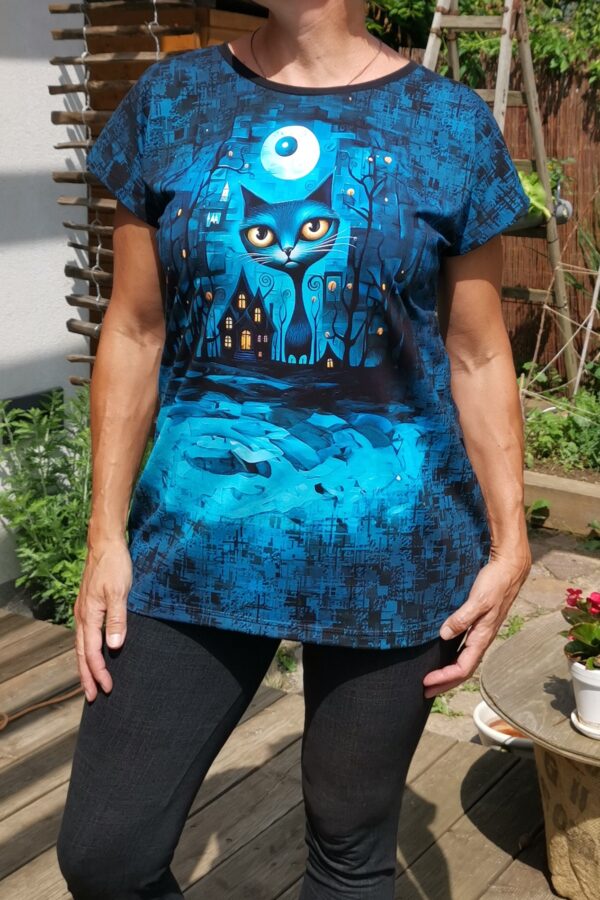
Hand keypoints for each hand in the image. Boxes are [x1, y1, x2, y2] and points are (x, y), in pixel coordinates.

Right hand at [73, 536, 131, 701]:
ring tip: (90, 682)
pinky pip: (85, 635)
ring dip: (86, 665)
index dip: (99, 672)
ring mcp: (84, 611)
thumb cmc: (114, 566)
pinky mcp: (88, 605)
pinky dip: (87, 650)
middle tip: (92, 697)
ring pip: (82, 645)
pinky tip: (93, 653)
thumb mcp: (119, 592)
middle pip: (82, 653)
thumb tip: (114, 647)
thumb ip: (117, 620)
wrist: (105, 544)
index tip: (107, 688)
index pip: (92, 652)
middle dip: (86, 676)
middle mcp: (82, 616)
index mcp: (89, 616)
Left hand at [422, 548, 531, 698]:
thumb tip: (444, 635)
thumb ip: (462, 618)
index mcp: (482, 637)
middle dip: (444, 683)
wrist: (509, 570)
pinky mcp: (479, 626)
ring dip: (448, 674)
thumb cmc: (495, 584)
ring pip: (464, 662)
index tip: (425, 682)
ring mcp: (481, 634)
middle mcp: (482, 639)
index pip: (462, 668)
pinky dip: (453, 660)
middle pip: (463, 671)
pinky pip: (465, 650)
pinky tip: (444, 657)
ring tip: (433, 681)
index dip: (443, 678)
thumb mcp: (478, 600)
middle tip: (425, 692)